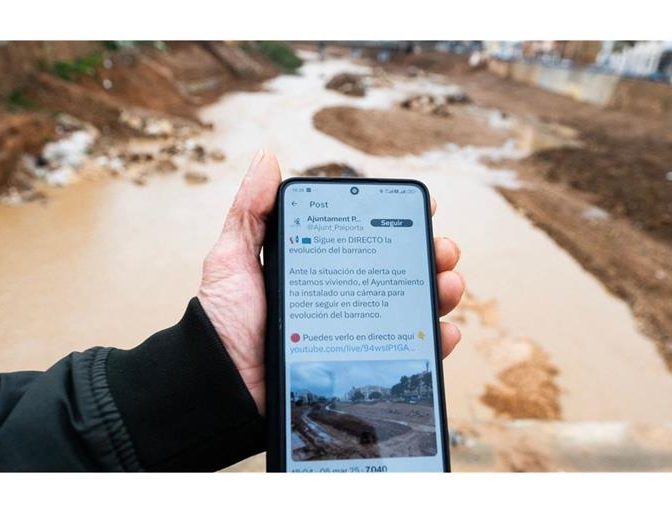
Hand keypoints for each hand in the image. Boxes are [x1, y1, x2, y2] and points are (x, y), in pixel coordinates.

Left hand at [198, 150, 465, 413]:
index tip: (425, 206)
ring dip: (441, 290)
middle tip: (442, 249)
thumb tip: (265, 156)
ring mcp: (357, 328)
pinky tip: (443, 329)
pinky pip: (408, 349)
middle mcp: (344, 292)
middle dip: (430, 253)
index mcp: (320, 264)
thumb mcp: (233, 257)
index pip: (368, 237)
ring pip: (412, 305)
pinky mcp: (364, 362)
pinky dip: (434, 339)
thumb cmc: (224, 320)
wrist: (222, 386)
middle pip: (399, 268)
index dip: (400, 220)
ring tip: (449, 284)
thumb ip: (250, 211)